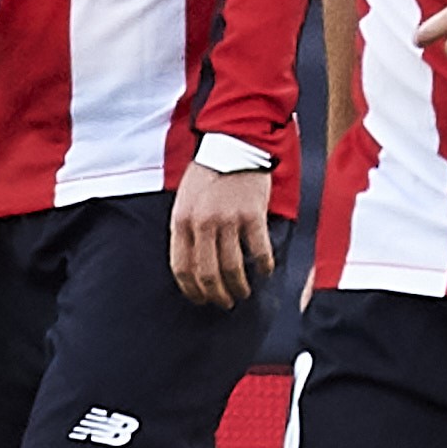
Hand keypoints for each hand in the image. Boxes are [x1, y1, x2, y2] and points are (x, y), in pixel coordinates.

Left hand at [168, 160, 273, 306]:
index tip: (201, 299)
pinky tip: (265, 271)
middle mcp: (202, 223)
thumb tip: (194, 264)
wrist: (234, 145)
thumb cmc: (209, 173)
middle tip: (225, 302)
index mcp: (181, 221)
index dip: (192, 290)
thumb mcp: (185, 200)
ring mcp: (227, 220)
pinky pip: (259, 251)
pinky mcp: (252, 215)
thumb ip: (186, 229)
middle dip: (216, 294)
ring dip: (239, 286)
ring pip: (232, 268)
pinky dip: (263, 267)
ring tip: (244, 293)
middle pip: (207, 273)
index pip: (182, 268)